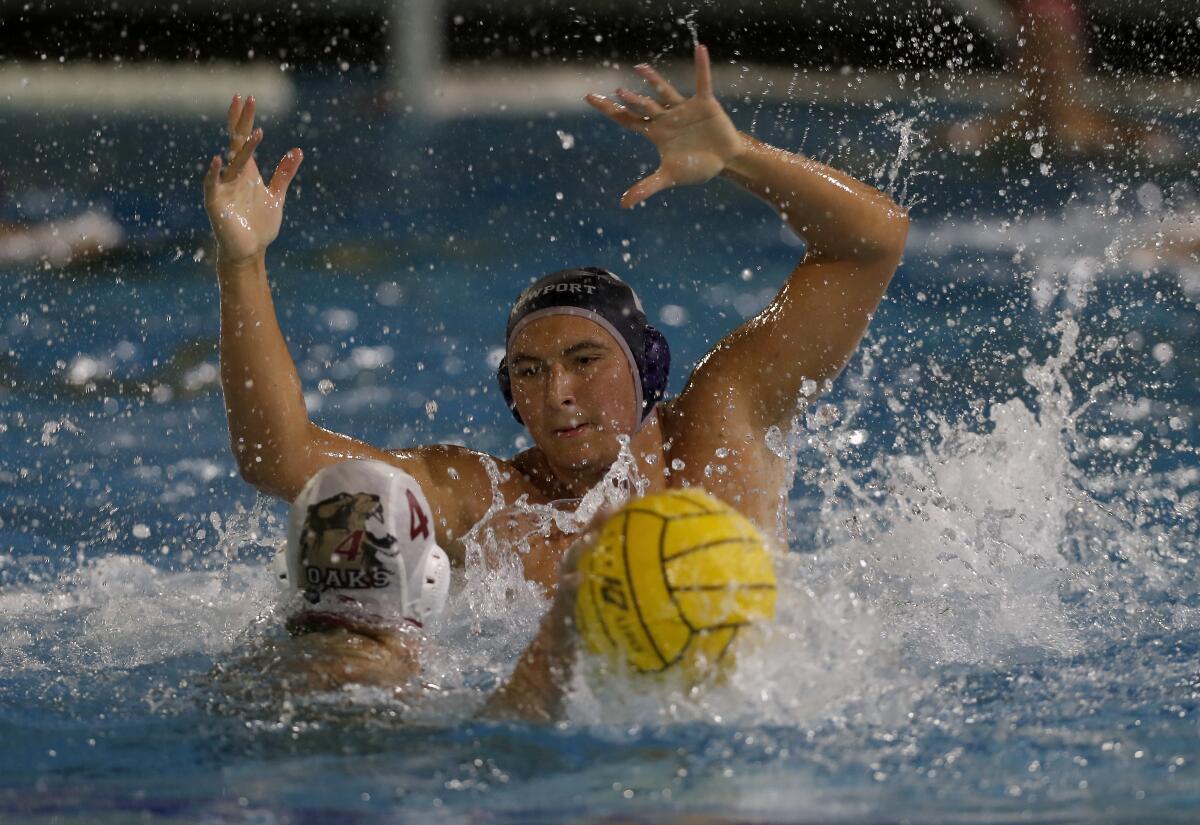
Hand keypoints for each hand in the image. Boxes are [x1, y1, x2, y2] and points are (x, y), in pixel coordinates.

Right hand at [202, 95, 302, 265]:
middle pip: (236, 143)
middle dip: (241, 122)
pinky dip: (214, 174)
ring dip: (243, 149)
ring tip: (254, 134)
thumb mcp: (277, 195)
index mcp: (247, 171)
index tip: (248, 98)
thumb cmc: (260, 224)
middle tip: (244, 99)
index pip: (244, 139)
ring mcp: (224, 187)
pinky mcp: (216, 203)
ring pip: (233, 162)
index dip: (246, 120)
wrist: (250, 250)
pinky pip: (212, 185)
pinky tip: (217, 160)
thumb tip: (298, 150)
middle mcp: (234, 175)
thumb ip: (284, 174)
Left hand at [586, 44, 744, 207]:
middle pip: (644, 106)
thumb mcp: (669, 177)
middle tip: (618, 93)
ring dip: (654, 82)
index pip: (626, 119)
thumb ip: (646, 188)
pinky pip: (702, 82)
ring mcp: (683, 108)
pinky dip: (701, 66)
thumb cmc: (695, 166)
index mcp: (655, 131)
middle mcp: (665, 116)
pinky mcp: (705, 103)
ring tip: (640, 69)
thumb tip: (623, 204)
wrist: (723, 160)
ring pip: (665, 92)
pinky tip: (699, 49)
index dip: (609, 109)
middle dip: (632, 100)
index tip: (589, 97)